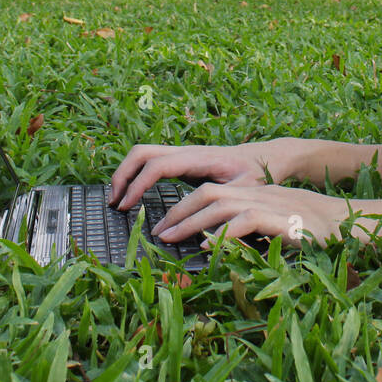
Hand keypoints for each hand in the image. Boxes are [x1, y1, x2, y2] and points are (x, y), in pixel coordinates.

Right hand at [108, 139, 298, 209]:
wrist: (268, 157)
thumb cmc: (258, 174)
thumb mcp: (247, 190)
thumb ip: (226, 206)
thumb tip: (203, 230)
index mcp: (198, 157)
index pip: (158, 165)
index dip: (138, 184)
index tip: (127, 206)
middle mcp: (186, 152)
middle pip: (141, 153)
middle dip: (122, 175)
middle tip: (114, 203)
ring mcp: (182, 154)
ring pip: (143, 154)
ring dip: (126, 174)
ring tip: (118, 201)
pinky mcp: (183, 161)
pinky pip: (151, 162)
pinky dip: (136, 175)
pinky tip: (133, 196)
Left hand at [151, 182, 350, 249]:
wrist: (353, 226)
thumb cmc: (316, 233)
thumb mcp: (276, 229)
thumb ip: (249, 232)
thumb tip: (217, 245)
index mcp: (256, 194)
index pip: (212, 191)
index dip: (185, 207)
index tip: (167, 226)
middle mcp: (260, 195)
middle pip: (209, 193)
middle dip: (179, 211)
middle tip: (159, 232)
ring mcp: (272, 205)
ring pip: (221, 204)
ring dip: (192, 222)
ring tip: (172, 238)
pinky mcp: (284, 220)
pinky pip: (247, 222)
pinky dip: (225, 234)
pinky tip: (211, 247)